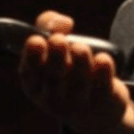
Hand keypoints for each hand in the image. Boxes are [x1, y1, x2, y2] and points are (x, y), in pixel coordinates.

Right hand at [19, 10, 133, 133]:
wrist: (94, 111)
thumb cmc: (67, 68)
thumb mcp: (53, 45)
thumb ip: (49, 24)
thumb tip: (63, 22)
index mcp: (35, 85)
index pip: (29, 74)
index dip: (31, 57)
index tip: (36, 40)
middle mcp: (54, 98)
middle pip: (54, 79)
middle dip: (56, 58)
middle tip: (58, 40)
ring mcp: (79, 104)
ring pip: (80, 82)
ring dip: (80, 63)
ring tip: (80, 48)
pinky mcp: (104, 102)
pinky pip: (103, 87)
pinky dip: (104, 73)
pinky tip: (103, 59)